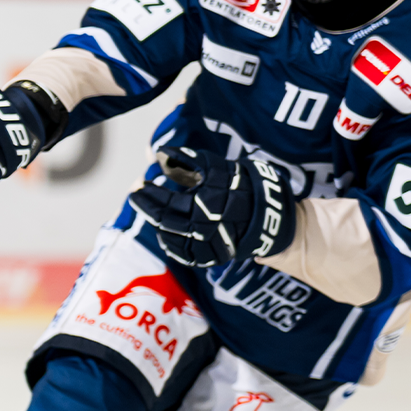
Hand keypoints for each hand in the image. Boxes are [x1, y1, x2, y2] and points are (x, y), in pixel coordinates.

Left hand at [130, 147, 296, 267]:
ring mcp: (205, 245)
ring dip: (155, 222)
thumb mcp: (223, 169)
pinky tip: (162, 230)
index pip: (167, 200)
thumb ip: (193, 160)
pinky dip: (168, 241)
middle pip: (164, 219)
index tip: (140, 184)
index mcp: (206, 204)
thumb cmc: (247, 188)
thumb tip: (162, 152)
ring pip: (169, 237)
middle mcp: (203, 228)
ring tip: (149, 209)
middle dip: (146, 206)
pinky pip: (181, 253)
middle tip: (136, 194)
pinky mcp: (209, 257)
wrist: (274, 219)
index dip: (151, 193)